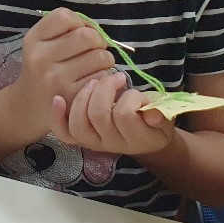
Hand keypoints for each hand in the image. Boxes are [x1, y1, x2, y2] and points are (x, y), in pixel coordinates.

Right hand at [13, 9, 118, 138]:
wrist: (28, 106)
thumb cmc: (42, 69)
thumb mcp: (41, 45)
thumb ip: (65, 31)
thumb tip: (97, 30)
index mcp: (33, 40)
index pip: (65, 17)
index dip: (79, 21)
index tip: (79, 32)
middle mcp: (41, 59)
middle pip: (87, 36)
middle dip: (98, 40)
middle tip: (95, 49)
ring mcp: (56, 79)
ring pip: (100, 56)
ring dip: (105, 58)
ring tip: (95, 64)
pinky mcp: (72, 97)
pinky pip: (102, 77)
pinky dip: (104, 76)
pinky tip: (94, 79)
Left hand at [51, 73, 176, 156]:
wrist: (145, 136)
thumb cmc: (153, 118)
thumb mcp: (165, 115)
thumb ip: (163, 112)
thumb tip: (153, 115)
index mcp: (138, 139)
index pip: (125, 116)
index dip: (128, 97)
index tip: (134, 90)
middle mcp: (113, 145)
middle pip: (98, 116)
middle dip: (105, 89)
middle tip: (114, 77)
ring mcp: (94, 143)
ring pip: (79, 122)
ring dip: (85, 95)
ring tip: (96, 82)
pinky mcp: (80, 139)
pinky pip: (64, 133)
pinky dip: (58, 116)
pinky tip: (58, 99)